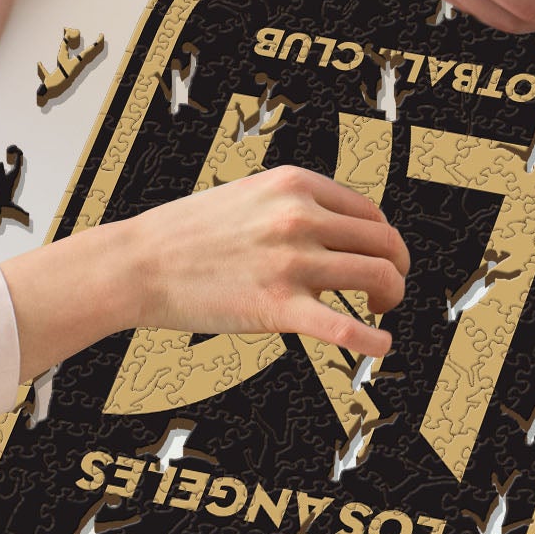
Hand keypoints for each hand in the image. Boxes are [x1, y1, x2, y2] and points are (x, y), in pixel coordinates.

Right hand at [122, 165, 410, 355]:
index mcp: (295, 185)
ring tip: (380, 311)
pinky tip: (382, 348)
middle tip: (388, 289)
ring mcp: (291, 261)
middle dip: (396, 268)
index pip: (370, 212)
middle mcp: (300, 217)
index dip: (384, 240)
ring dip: (391, 297)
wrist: (138, 263)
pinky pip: (344, 328)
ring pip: (378, 277)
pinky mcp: (277, 307)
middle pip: (383, 243)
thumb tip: (338, 226)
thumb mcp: (250, 194)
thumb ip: (295, 203)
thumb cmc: (188, 233)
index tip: (379, 258)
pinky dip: (374, 342)